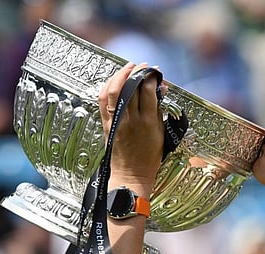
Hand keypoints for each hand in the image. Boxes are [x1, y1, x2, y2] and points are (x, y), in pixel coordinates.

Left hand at [98, 63, 164, 189]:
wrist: (131, 175)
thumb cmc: (149, 158)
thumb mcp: (161, 134)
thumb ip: (159, 111)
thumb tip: (160, 91)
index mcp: (149, 122)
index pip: (148, 91)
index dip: (151, 77)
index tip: (156, 72)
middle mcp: (132, 119)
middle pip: (131, 87)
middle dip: (138, 72)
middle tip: (144, 66)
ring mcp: (117, 121)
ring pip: (115, 89)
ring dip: (121, 74)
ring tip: (129, 67)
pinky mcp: (107, 124)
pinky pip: (103, 99)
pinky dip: (108, 86)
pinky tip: (115, 80)